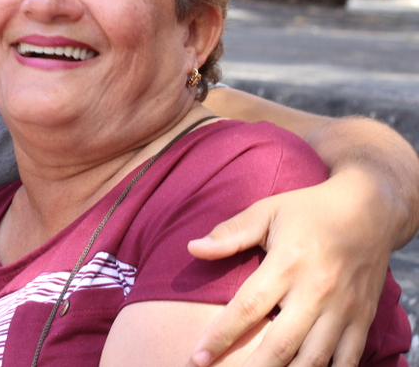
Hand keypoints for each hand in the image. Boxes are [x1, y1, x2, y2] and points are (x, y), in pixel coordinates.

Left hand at [186, 168, 393, 366]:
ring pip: (314, 359)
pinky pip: (347, 359)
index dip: (221, 336)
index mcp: (287, 264)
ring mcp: (343, 309)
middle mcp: (316, 292)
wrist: (370, 210)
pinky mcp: (363, 319)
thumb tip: (193, 248)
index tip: (197, 357)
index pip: (248, 308)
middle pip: (280, 344)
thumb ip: (231, 233)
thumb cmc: (309, 211)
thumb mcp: (267, 211)